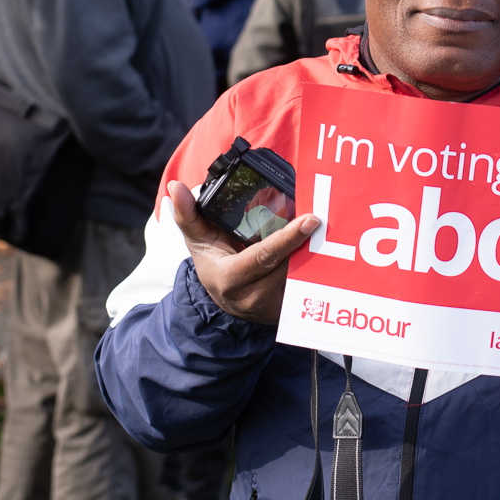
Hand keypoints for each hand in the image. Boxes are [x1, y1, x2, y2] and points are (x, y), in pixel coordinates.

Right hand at [168, 179, 320, 324]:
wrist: (223, 300)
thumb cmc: (213, 263)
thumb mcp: (197, 240)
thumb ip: (187, 213)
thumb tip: (175, 187)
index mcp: (230, 278)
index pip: (264, 256)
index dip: (288, 238)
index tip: (310, 220)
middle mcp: (251, 298)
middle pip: (288, 265)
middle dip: (307, 243)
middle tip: (324, 219)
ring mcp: (271, 308)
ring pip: (300, 276)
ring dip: (313, 254)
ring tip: (324, 232)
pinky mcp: (286, 312)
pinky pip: (305, 287)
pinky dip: (314, 268)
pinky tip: (321, 250)